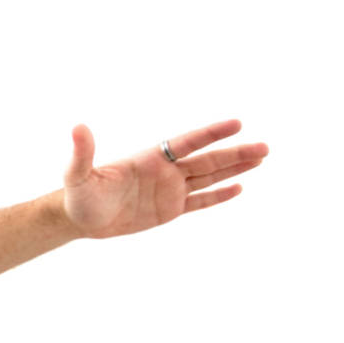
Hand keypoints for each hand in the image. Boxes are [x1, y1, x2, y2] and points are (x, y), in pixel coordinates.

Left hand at [63, 119, 268, 238]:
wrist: (79, 218)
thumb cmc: (78, 195)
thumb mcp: (77, 174)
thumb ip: (82, 153)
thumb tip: (77, 128)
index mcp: (150, 159)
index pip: (186, 143)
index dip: (211, 134)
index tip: (237, 124)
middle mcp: (165, 171)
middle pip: (207, 160)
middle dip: (236, 153)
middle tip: (265, 147)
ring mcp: (169, 190)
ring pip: (209, 177)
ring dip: (235, 168)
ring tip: (261, 158)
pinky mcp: (169, 210)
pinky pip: (199, 201)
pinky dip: (219, 195)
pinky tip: (240, 187)